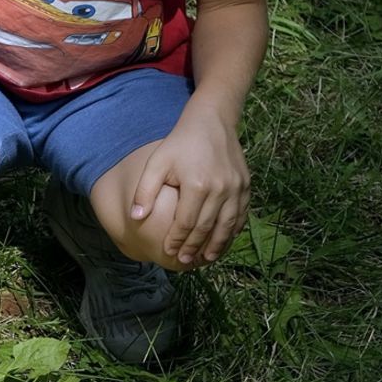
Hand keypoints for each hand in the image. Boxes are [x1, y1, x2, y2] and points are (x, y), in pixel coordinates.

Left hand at [130, 102, 249, 264]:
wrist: (212, 121)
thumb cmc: (180, 143)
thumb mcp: (157, 163)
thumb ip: (145, 191)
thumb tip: (136, 218)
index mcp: (196, 185)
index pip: (185, 223)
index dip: (177, 240)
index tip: (168, 252)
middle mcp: (220, 189)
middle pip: (206, 227)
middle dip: (194, 247)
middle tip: (184, 260)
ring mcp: (236, 188)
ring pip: (228, 225)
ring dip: (217, 244)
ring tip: (205, 258)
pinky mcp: (246, 185)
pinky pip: (241, 214)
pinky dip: (233, 230)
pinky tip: (224, 241)